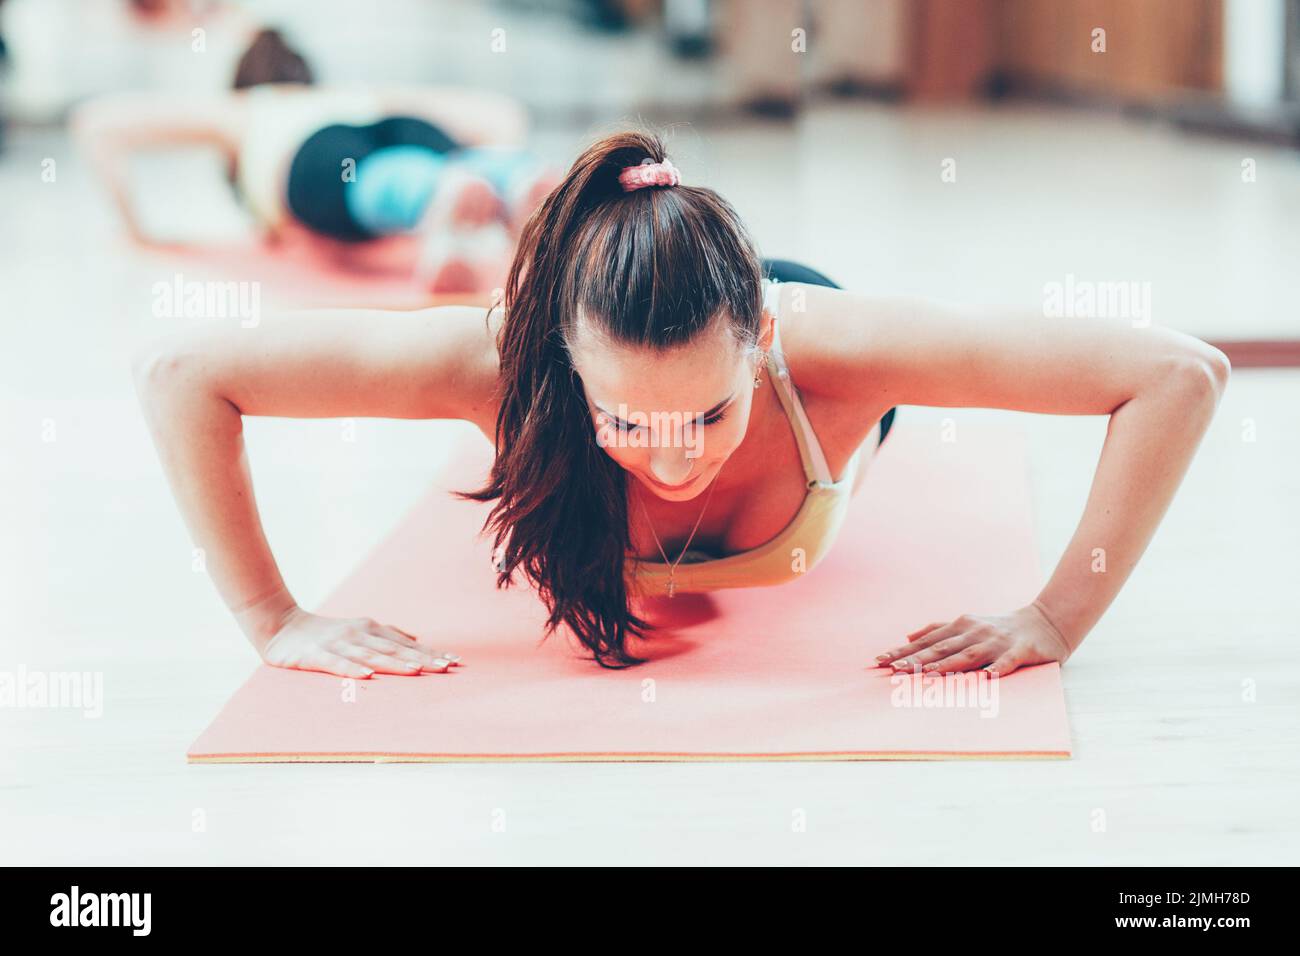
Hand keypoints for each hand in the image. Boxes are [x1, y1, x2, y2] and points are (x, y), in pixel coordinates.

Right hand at [260, 608, 459, 678]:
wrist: (282, 626)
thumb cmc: (326, 632)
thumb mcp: (360, 631)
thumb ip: (388, 635)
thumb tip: (417, 638)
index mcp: (371, 629)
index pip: (405, 644)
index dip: (429, 653)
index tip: (453, 661)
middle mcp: (359, 634)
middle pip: (394, 650)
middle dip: (421, 659)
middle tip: (446, 667)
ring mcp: (338, 644)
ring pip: (371, 656)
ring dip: (395, 664)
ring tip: (417, 671)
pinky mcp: (317, 655)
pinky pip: (337, 664)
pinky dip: (352, 669)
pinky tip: (367, 676)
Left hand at [875, 603, 1071, 676]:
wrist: (1046, 621)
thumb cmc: (1000, 627)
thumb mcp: (967, 624)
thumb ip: (938, 630)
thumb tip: (908, 637)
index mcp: (961, 626)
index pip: (927, 642)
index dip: (903, 651)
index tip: (880, 661)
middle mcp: (975, 632)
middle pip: (942, 648)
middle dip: (917, 660)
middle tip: (893, 669)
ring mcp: (997, 641)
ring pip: (969, 655)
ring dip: (948, 665)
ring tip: (928, 676)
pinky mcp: (1020, 651)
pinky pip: (1007, 661)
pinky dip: (998, 668)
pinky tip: (988, 677)